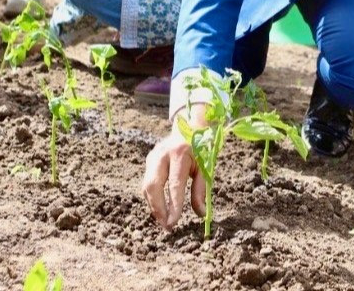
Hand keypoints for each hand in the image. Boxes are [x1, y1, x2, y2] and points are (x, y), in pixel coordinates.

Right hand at [142, 107, 207, 229]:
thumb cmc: (201, 149)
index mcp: (180, 153)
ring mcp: (153, 156)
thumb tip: (201, 215)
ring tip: (164, 222)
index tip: (173, 222)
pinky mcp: (149, 160)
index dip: (173, 205)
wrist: (191, 126)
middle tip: (166, 226)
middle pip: (153, 186)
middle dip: (158, 209)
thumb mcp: (205, 167)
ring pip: (147, 186)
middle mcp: (162, 154)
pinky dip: (152, 199)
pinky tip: (160, 209)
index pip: (174, 184)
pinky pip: (147, 183)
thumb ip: (201, 190)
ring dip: (154, 206)